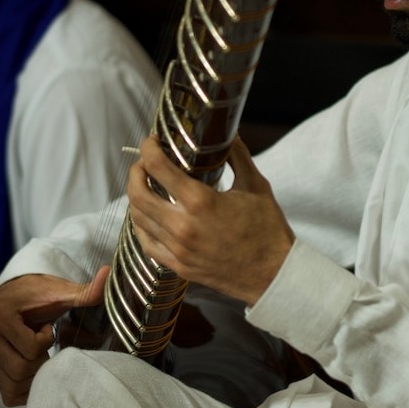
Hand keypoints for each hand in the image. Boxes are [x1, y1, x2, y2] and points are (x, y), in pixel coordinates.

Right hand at [0, 268, 108, 405]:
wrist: (15, 297)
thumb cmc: (38, 295)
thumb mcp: (60, 292)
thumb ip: (84, 291)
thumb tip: (108, 273)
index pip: (30, 348)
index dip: (46, 340)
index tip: (46, 328)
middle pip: (20, 369)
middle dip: (40, 359)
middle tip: (44, 344)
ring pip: (14, 384)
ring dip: (35, 373)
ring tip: (37, 354)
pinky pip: (9, 394)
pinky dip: (26, 387)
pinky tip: (34, 368)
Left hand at [127, 135, 293, 304]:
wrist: (272, 274)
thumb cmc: (267, 230)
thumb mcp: (255, 185)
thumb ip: (237, 155)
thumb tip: (227, 132)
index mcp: (200, 202)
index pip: (157, 166)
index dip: (149, 148)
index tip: (152, 142)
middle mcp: (182, 226)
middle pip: (137, 192)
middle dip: (136, 171)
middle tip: (145, 162)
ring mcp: (177, 249)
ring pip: (137, 217)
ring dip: (136, 196)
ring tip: (146, 186)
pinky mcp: (178, 266)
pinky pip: (146, 243)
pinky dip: (141, 225)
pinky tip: (148, 215)